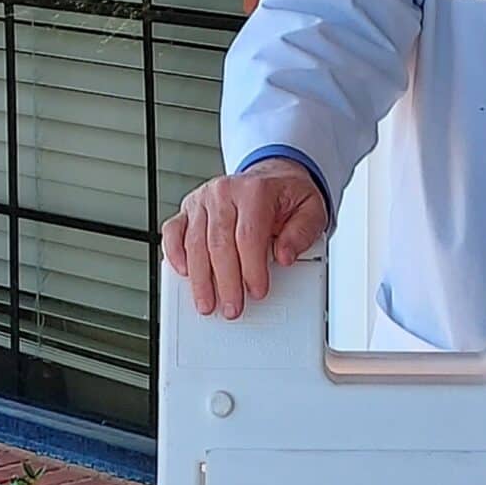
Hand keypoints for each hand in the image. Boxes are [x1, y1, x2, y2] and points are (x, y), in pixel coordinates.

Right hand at [161, 158, 328, 318]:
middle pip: (219, 243)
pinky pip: (173, 231)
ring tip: (208, 303)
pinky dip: (175, 253)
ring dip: (200, 278)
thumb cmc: (288, 196)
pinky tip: (183, 273)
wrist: (273, 177)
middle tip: (232, 307)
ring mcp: (203, 200)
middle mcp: (224, 192)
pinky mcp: (189, 208)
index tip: (257, 291)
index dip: (251, 268)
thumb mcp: (311, 210)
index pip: (248, 236)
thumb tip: (285, 256)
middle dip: (225, 281)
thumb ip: (301, 233)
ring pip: (195, 242)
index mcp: (254, 191)